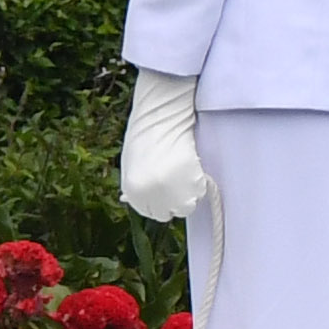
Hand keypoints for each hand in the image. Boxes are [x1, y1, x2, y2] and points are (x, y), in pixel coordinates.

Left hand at [120, 68, 212, 222]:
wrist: (162, 115)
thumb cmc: (146, 134)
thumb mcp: (132, 165)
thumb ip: (137, 186)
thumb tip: (129, 200)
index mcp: (133, 191)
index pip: (150, 212)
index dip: (159, 201)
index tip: (166, 188)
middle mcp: (150, 196)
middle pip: (168, 213)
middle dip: (172, 199)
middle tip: (177, 179)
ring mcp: (172, 192)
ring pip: (186, 205)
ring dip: (188, 192)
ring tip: (184, 169)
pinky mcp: (191, 184)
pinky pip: (199, 192)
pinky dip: (198, 182)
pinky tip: (192, 165)